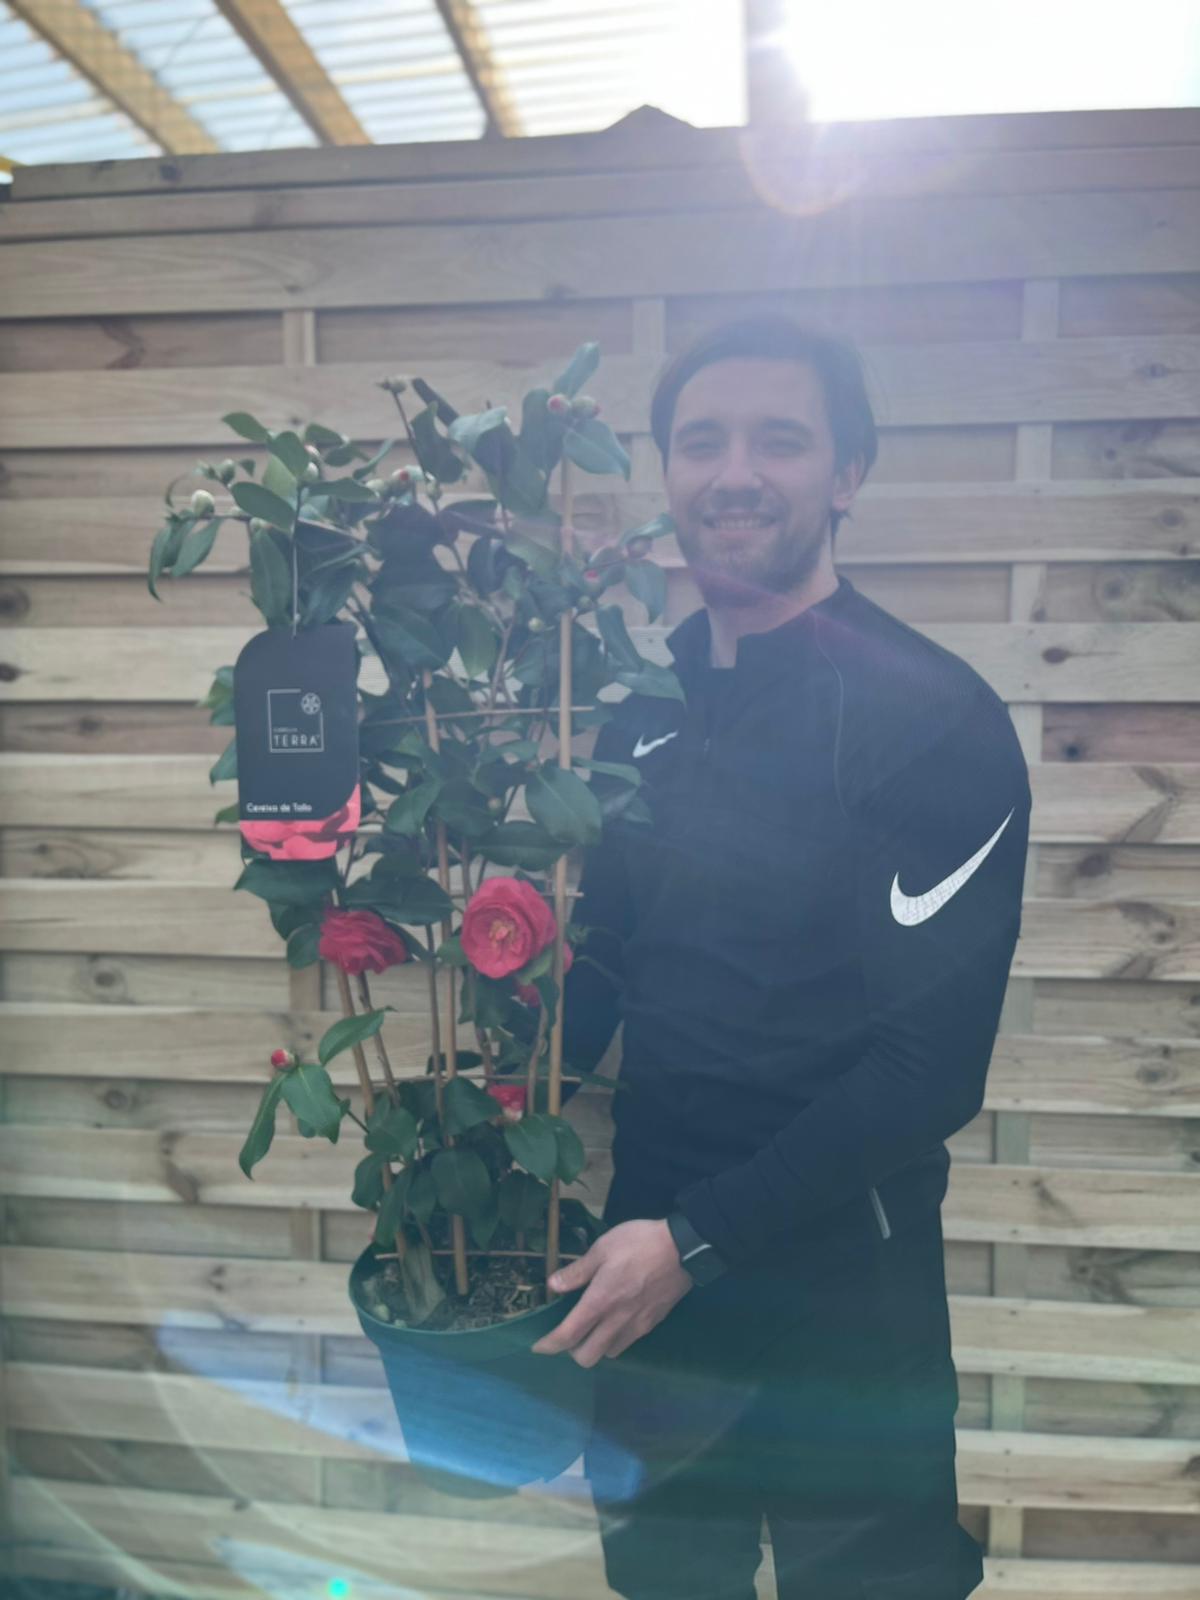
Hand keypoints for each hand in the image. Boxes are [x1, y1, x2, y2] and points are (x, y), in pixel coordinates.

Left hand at [530, 1218, 693, 1366]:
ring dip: (595, 1346)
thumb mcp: (602, 1248)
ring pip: (608, 1354)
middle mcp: (617, 1321)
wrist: (683, 1249)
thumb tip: (553, 1286)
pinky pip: (626, 1343)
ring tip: (593, 1325)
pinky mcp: (652, 1324)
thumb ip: (577, 1271)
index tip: (538, 1346)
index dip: (549, 1345)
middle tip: (570, 1331)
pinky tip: (615, 1321)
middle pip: (587, 1357)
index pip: (568, 1335)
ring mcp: (637, 1326)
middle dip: (571, 1351)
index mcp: (600, 1301)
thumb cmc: (638, 1243)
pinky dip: (614, 1340)